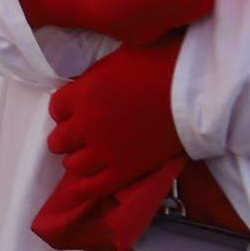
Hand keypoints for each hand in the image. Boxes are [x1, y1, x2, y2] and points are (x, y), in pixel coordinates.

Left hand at [33, 38, 190, 250]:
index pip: (56, 109)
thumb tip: (84, 90)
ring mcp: (105, 151)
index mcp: (81, 95)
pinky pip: (95, 186)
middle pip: (59, 140)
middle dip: (68, 136)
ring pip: (72, 164)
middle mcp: (86, 125)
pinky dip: (86, 186)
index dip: (66, 110)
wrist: (193, 90)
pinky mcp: (125, 170)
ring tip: (89, 154)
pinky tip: (85, 183)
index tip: (77, 110)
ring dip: (77, 159)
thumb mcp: (113, 63)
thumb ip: (92, 82)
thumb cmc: (158, 66)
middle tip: (82, 134)